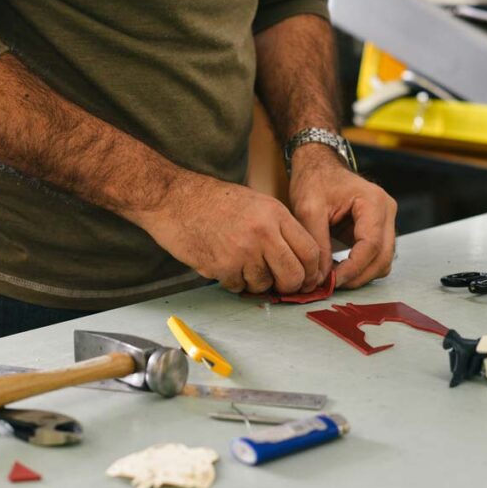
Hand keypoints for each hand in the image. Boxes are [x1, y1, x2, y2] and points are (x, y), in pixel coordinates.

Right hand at [135, 173, 320, 293]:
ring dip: (256, 283)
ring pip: (265, 285)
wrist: (173, 199)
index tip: (308, 278)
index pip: (311, 251)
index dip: (313, 271)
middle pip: (294, 275)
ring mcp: (242, 251)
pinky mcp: (222, 267)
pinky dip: (234, 282)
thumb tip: (300, 260)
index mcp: (275, 213)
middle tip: (282, 284)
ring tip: (242, 264)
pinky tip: (224, 263)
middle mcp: (263, 233)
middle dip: (290, 286)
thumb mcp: (256, 203)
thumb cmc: (213, 201)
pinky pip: (239, 288)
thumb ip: (279, 228)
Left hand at [288, 144, 396, 288]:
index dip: (353, 268)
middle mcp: (387, 211)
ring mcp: (386, 221)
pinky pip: (376, 256)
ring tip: (333, 278)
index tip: (332, 281)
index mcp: (373, 202)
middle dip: (358, 276)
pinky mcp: (379, 230)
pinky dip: (361, 268)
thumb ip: (316, 243)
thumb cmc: (314, 180)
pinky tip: (339, 269)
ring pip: (383, 261)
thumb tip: (321, 277)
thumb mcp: (308, 209)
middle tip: (331, 285)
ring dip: (361, 274)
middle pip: (383, 257)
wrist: (318, 166)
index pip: (371, 245)